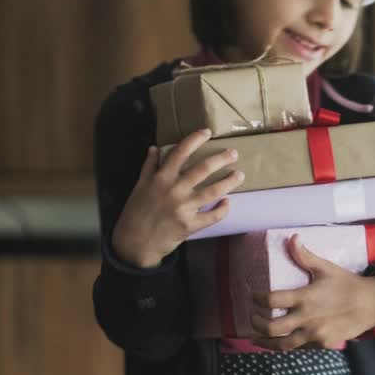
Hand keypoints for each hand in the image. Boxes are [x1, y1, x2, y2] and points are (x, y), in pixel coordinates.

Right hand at [111, 129, 243, 268]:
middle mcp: (174, 191)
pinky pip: (213, 216)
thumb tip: (153, 148)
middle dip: (221, 159)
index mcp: (160, 179)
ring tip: (240, 175)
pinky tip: (228, 203)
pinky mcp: (190, 225)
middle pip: (203, 169)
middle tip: (234, 153)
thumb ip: (148, 167)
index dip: (195, 139)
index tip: (208, 132)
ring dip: (229, 182)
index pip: (180, 152)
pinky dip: (223, 209)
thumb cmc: (136, 212)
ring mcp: (183, 209)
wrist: (134, 243)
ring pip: (213, 191)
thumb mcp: (138, 186)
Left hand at [250, 234, 374, 351]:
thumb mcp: (326, 268)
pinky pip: (300, 347)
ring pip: (282, 344)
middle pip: (271, 327)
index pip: (272, 299)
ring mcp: (315, 333)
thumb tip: (291, 238)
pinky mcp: (322, 343)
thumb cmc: (348, 284)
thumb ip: (305, 256)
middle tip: (253, 319)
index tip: (254, 297)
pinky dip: (288, 345)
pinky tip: (282, 341)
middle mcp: (308, 317)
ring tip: (257, 338)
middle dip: (256, 324)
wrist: (372, 304)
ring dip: (266, 342)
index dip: (258, 298)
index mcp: (306, 297)